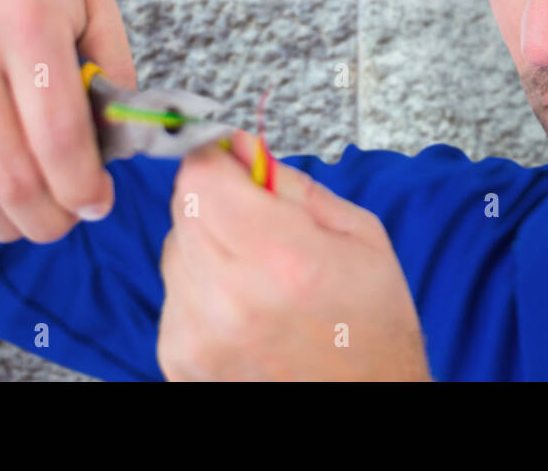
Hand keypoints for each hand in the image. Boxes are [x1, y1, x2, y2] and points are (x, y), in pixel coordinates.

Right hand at [0, 0, 136, 241]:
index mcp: (25, 21)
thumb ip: (113, 62)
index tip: (99, 203)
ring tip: (34, 218)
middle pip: (13, 178)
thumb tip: (123, 133)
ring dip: (9, 224)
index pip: (60, 136)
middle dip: (51, 219)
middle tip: (69, 220)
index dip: (84, 188)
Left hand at [158, 131, 432, 380]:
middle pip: (183, 208)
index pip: (201, 177)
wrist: (366, 400)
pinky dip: (202, 288)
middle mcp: (230, 300)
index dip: (220, 159)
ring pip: (175, 250)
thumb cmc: (373, 325)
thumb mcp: (359, 235)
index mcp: (284, 259)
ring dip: (208, 245)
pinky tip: (245, 306)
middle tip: (261, 223)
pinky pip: (174, 293)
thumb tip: (242, 146)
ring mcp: (197, 336)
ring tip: (258, 274)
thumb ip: (292, 184)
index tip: (237, 164)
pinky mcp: (179, 359)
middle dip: (218, 200)